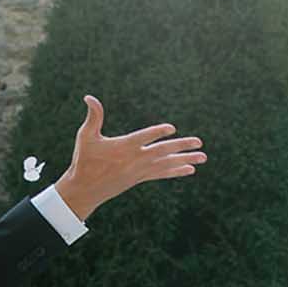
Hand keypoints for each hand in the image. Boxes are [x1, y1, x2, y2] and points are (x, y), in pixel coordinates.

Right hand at [53, 95, 205, 220]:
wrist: (85, 189)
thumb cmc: (84, 160)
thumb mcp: (86, 136)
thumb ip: (94, 117)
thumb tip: (89, 97)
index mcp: (123, 147)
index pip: (143, 138)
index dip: (157, 133)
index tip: (171, 128)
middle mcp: (135, 159)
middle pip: (162, 152)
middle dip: (182, 146)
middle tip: (199, 142)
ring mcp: (140, 170)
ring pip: (167, 164)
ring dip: (186, 160)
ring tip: (203, 157)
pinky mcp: (141, 178)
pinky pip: (162, 174)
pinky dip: (176, 171)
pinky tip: (190, 169)